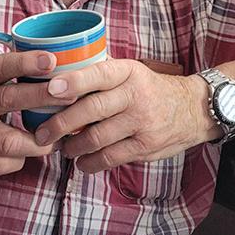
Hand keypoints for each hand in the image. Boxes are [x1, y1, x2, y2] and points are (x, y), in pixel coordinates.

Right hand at [0, 51, 71, 177]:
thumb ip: (2, 73)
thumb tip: (48, 61)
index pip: (0, 66)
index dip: (26, 62)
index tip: (51, 60)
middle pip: (9, 100)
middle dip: (43, 98)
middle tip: (71, 97)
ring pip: (8, 141)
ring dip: (37, 142)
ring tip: (57, 137)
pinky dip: (18, 161)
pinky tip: (28, 154)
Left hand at [33, 59, 218, 172]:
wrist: (192, 109)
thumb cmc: (150, 88)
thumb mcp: (132, 71)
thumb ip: (103, 72)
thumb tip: (59, 73)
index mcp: (128, 71)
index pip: (98, 74)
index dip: (74, 81)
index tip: (50, 88)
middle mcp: (135, 94)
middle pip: (92, 109)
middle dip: (61, 123)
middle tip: (42, 133)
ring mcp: (141, 122)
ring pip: (97, 137)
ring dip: (73, 146)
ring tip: (62, 148)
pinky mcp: (145, 146)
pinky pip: (110, 158)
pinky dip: (90, 163)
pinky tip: (81, 162)